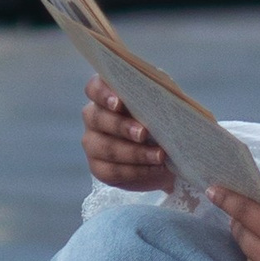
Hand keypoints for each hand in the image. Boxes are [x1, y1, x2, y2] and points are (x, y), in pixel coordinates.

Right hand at [81, 74, 170, 193]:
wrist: (166, 154)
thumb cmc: (161, 121)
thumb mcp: (162, 104)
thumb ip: (158, 96)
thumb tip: (165, 97)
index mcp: (105, 96)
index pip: (94, 89)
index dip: (103, 94)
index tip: (119, 102)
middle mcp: (93, 118)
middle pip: (98, 119)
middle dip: (122, 126)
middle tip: (143, 133)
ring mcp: (93, 144)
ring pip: (107, 148)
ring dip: (135, 153)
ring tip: (159, 155)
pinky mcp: (99, 168)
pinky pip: (113, 171)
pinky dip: (136, 171)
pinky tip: (155, 168)